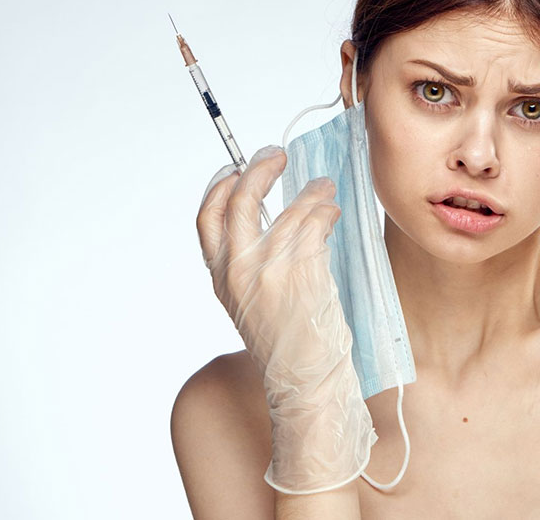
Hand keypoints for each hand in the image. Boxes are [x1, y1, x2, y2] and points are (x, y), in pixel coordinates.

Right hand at [196, 144, 376, 493]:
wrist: (306, 383)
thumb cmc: (290, 346)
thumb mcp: (254, 305)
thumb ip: (254, 266)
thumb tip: (275, 221)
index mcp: (221, 278)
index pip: (206, 218)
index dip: (219, 185)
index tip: (236, 167)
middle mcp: (238, 270)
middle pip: (239, 200)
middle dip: (259, 168)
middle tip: (277, 154)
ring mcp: (269, 269)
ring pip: (287, 209)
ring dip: (310, 191)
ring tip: (324, 188)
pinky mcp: (301, 270)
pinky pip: (313, 222)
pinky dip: (325, 209)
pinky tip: (333, 211)